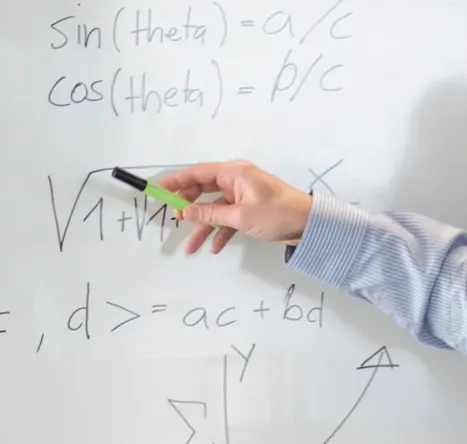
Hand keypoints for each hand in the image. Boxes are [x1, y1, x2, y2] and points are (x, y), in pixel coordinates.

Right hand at [155, 160, 313, 253]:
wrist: (307, 224)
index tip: (159, 190)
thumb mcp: (240, 216)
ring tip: (191, 246)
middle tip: (174, 220)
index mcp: (233, 173)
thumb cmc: (277, 213)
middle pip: (202, 190)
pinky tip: (214, 247)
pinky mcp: (247, 209)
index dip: (176, 181)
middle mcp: (235, 180)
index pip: (197, 173)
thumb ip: (209, 214)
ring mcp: (241, 195)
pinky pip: (226, 218)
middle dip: (188, 207)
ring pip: (213, 209)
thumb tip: (184, 213)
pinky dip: (219, 231)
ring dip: (202, 227)